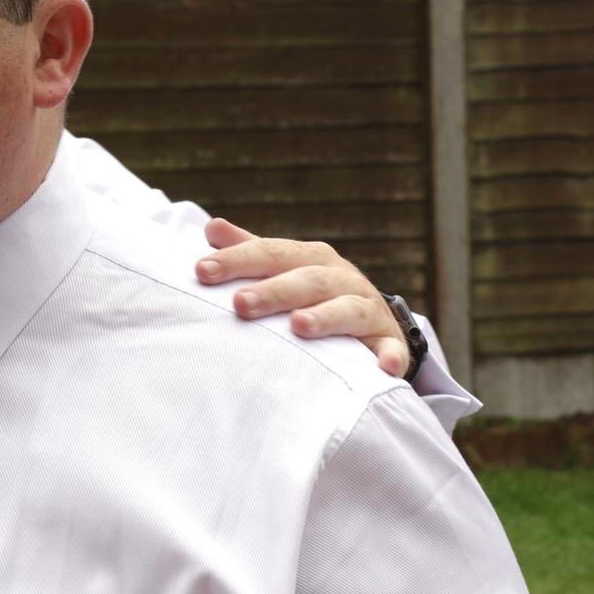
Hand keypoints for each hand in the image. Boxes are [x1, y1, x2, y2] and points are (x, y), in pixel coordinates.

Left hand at [195, 217, 410, 377]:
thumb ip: (251, 251)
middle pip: (306, 279)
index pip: (271, 253)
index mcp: (310, 258)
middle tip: (240, 303)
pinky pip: (392, 348)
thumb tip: (212, 228)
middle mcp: (340, 278)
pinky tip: (382, 366)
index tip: (201, 271)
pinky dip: (389, 355)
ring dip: (325, 316)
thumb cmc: (313, 295)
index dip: (237, 260)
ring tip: (298, 325)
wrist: (371, 322)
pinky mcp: (387, 342)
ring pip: (347, 309)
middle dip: (273, 291)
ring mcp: (367, 308)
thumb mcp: (285, 270)